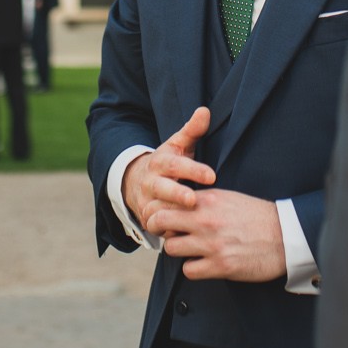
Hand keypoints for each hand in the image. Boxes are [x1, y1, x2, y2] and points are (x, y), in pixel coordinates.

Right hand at [122, 106, 215, 234]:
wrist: (136, 181)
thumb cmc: (167, 162)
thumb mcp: (177, 144)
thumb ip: (192, 130)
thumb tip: (204, 110)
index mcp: (161, 162)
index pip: (176, 165)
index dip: (193, 170)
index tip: (211, 176)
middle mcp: (151, 182)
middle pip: (163, 188)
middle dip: (177, 194)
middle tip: (193, 200)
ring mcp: (147, 201)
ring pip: (157, 210)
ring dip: (172, 216)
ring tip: (189, 222)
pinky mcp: (147, 218)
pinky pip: (155, 227)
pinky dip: (166, 232)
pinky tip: (181, 236)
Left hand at [145, 189, 286, 282]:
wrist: (285, 235)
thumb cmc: (257, 216)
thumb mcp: (229, 198)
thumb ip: (203, 201)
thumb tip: (180, 205)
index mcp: (208, 200)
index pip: (166, 201)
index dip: (159, 209)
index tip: (161, 216)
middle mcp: (206, 220)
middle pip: (160, 222)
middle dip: (158, 228)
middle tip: (166, 233)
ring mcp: (212, 244)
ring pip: (171, 248)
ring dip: (178, 249)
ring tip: (190, 249)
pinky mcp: (220, 266)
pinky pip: (189, 270)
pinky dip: (193, 268)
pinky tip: (203, 263)